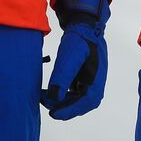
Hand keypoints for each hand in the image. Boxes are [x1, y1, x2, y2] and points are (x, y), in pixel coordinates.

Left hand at [41, 0, 108, 120]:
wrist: (85, 26)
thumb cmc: (79, 39)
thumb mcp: (69, 56)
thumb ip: (62, 76)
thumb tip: (55, 97)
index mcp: (97, 80)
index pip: (85, 102)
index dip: (69, 110)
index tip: (54, 114)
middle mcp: (96, 84)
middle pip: (80, 104)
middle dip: (62, 107)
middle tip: (44, 102)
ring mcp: (91, 82)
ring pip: (76, 99)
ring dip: (60, 101)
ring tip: (43, 96)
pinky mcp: (85, 79)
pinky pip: (74, 93)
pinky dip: (62, 94)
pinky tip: (50, 90)